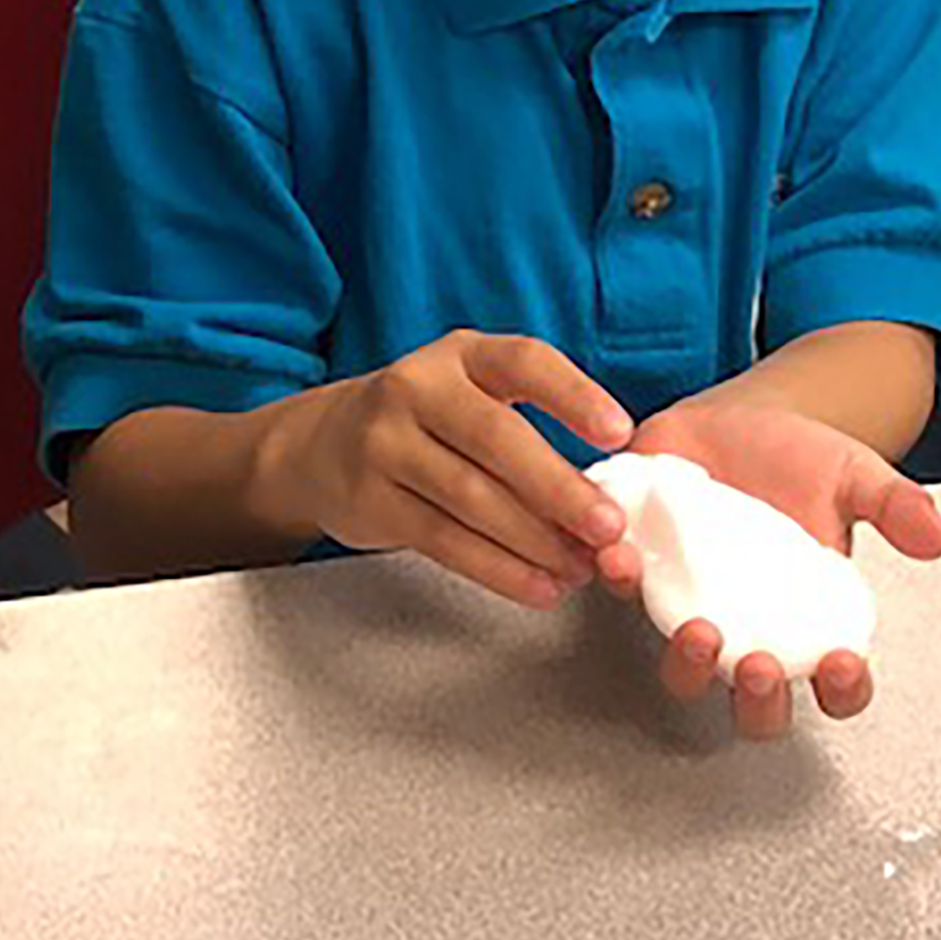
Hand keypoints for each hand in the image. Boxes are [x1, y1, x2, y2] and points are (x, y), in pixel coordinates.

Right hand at [286, 331, 632, 609]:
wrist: (320, 446)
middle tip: (608, 527)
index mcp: (461, 354)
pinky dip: (500, 569)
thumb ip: (527, 422)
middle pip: (498, 438)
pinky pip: (446, 541)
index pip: (525, 362)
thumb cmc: (424, 420)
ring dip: (536, 541)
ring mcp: (386, 443)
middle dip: (560, 489)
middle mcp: (417, 388)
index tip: (620, 433)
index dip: (575, 395)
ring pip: (473, 497)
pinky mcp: (371, 500)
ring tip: (580, 567)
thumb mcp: (469, 390)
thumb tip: (603, 490)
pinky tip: (538, 585)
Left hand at [596, 402, 940, 739]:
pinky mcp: (643, 574)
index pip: (837, 684)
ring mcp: (694, 609)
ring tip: (697, 632)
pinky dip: (619, 580)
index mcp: (810, 623)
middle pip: (756, 706)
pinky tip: (622, 557)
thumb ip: (895, 505)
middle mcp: (751, 630)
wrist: (732, 421)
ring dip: (688, 664)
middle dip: (759, 701)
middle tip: (761, 666)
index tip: (844, 665)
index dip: (843, 688)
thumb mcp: (853, 473)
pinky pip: (624, 594)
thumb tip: (938, 537)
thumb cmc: (796, 461)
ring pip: (685, 671)